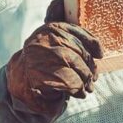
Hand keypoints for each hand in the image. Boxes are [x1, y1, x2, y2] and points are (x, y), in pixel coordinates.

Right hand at [5, 0, 103, 115]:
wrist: (22, 82)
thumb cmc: (46, 64)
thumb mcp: (58, 47)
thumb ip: (74, 42)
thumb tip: (99, 52)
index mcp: (50, 29)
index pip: (77, 31)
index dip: (92, 43)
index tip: (100, 54)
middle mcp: (44, 39)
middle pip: (78, 50)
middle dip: (89, 66)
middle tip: (93, 78)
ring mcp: (39, 56)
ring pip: (74, 64)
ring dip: (85, 79)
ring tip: (87, 87)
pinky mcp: (38, 75)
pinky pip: (68, 80)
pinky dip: (77, 88)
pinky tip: (78, 93)